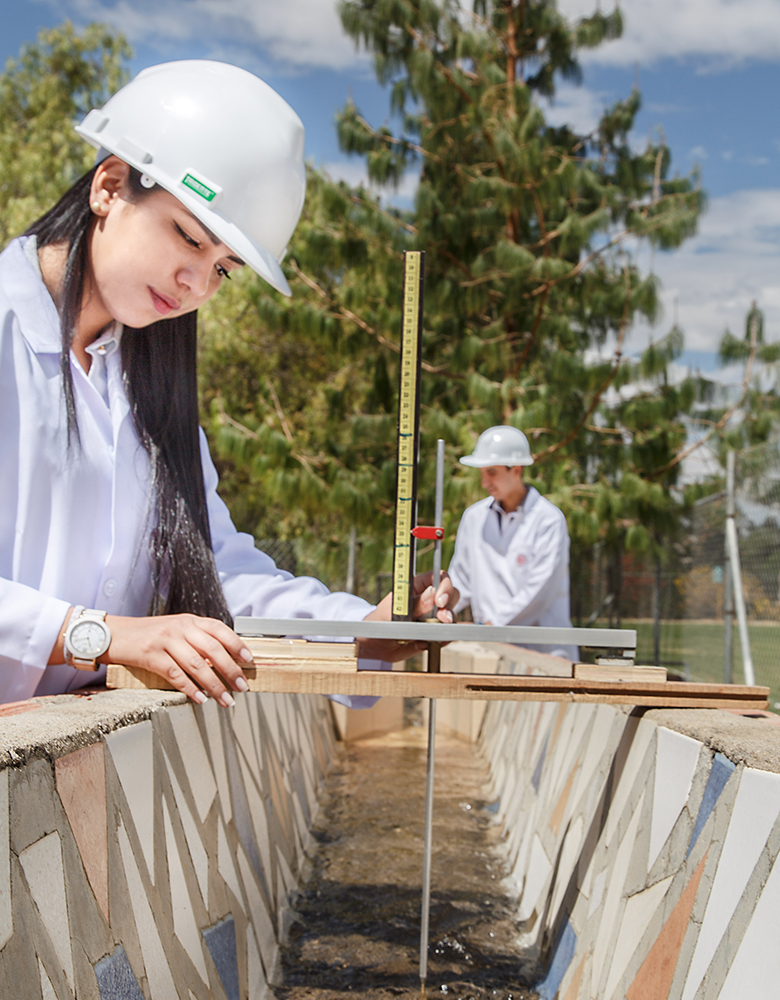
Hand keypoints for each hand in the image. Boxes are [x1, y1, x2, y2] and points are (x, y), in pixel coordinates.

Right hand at [101, 614, 252, 705]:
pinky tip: (200, 699)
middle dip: (230, 670)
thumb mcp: (175, 630)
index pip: (220, 630)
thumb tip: (222, 660)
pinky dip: (190, 689)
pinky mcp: (150, 655)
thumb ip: (196, 639)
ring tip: (225, 699)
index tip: (248, 660)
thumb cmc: (147, 635)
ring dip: (214, 685)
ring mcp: (165, 640)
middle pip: (212, 650)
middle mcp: (180, 627)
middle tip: (241, 686)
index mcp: (189, 620)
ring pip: (197, 665)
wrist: (114, 634)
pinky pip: (175, 675)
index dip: (237, 645)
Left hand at [357, 571, 458, 661]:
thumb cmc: (379, 621)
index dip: (444, 587)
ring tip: (431, 634)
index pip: (439, 577)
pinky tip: (428, 642)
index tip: (440, 602)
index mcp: (417, 586)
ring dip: (447, 625)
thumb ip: (414, 605)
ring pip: (451, 615)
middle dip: (449, 607)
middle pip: (451, 595)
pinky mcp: (434, 632)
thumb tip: (432, 594)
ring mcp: (432, 616)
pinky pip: (446, 634)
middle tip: (442, 619)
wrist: (374, 644)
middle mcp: (428, 599)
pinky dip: (442, 639)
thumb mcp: (392, 613)